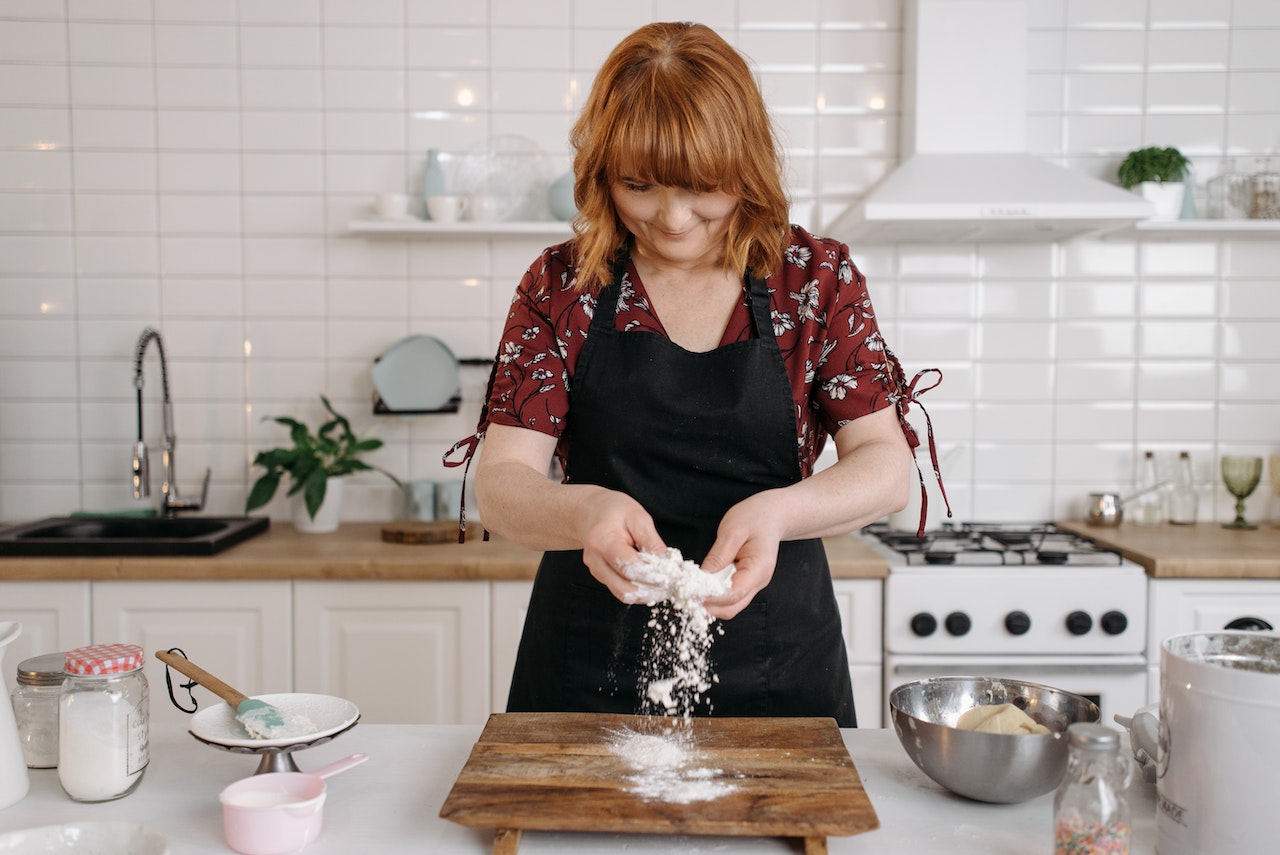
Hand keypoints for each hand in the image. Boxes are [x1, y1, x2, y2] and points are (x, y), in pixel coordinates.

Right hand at [577, 488, 666, 604]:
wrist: (591, 512)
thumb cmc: (614, 511)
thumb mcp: (638, 517)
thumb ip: (652, 542)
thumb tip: (668, 564)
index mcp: (603, 541)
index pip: (629, 566)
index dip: (652, 575)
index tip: (672, 576)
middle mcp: (595, 561)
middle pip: (624, 588)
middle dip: (651, 591)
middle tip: (672, 586)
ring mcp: (597, 571)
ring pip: (623, 594)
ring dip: (646, 594)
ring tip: (665, 587)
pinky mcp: (602, 577)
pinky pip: (621, 590)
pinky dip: (639, 591)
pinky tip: (652, 584)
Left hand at [699, 490, 784, 619]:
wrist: (773, 515)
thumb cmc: (756, 517)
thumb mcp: (733, 530)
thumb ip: (718, 556)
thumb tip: (701, 579)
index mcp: (759, 568)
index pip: (733, 594)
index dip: (710, 597)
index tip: (689, 592)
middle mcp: (758, 582)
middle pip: (731, 607)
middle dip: (707, 605)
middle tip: (684, 594)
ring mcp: (753, 585)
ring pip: (730, 606)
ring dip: (710, 603)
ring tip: (690, 590)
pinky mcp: (745, 583)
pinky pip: (729, 597)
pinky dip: (714, 596)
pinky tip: (701, 586)